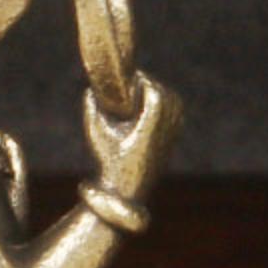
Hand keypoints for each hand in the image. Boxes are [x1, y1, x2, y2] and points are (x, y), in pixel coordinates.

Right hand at [83, 73, 181, 203]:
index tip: (132, 78)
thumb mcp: (96, 136)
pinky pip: (177, 113)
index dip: (145, 82)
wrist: (126, 189)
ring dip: (161, 92)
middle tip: (136, 82)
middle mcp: (163, 132)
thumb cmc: (108, 162)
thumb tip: (90, 91)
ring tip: (144, 90)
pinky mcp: (171, 140)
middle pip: (167, 97)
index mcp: (147, 130)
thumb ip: (92, 111)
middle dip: (152, 85)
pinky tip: (152, 102)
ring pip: (175, 104)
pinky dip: (168, 102)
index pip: (156, 96)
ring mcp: (170, 137)